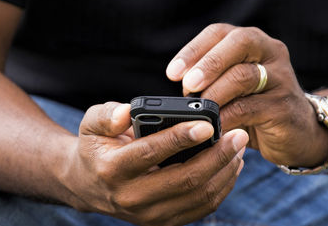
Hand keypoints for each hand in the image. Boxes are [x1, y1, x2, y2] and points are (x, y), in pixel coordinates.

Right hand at [57, 102, 247, 225]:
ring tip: (238, 149)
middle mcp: (131, 197)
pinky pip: (201, 208)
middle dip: (217, 156)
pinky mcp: (164, 222)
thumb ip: (107, 115)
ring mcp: (149, 215)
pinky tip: (230, 166)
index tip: (208, 125)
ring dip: (224, 172)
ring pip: (198, 197)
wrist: (89, 184)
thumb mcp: (91, 124)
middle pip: (184, 180)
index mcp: (113, 169)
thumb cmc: (97, 147)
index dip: (181, 138)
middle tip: (237, 135)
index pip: (151, 153)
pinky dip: (221, 187)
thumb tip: (125, 112)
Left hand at [166, 23, 327, 167]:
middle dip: (208, 63)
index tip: (172, 73)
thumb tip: (179, 87)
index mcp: (252, 42)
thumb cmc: (256, 106)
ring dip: (215, 92)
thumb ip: (210, 80)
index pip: (219, 32)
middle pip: (238, 44)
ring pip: (244, 76)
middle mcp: (270, 52)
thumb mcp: (231, 87)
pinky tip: (213, 127)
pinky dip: (226, 118)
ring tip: (198, 109)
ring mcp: (282, 78)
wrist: (298, 132)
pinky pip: (250, 108)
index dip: (193, 49)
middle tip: (187, 85)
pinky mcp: (284, 106)